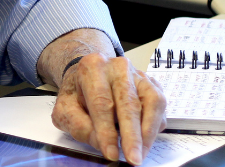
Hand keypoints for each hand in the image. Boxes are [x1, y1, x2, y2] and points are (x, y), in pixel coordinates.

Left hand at [51, 54, 166, 165]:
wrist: (90, 75)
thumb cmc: (78, 93)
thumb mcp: (65, 109)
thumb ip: (78, 126)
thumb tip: (101, 144)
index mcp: (92, 67)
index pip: (101, 102)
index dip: (107, 131)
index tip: (111, 153)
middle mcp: (118, 67)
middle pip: (129, 102)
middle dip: (132, 135)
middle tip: (132, 158)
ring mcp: (138, 74)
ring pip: (152, 103)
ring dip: (147, 133)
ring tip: (140, 153)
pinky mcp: (153, 85)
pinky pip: (159, 107)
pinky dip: (154, 126)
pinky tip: (144, 140)